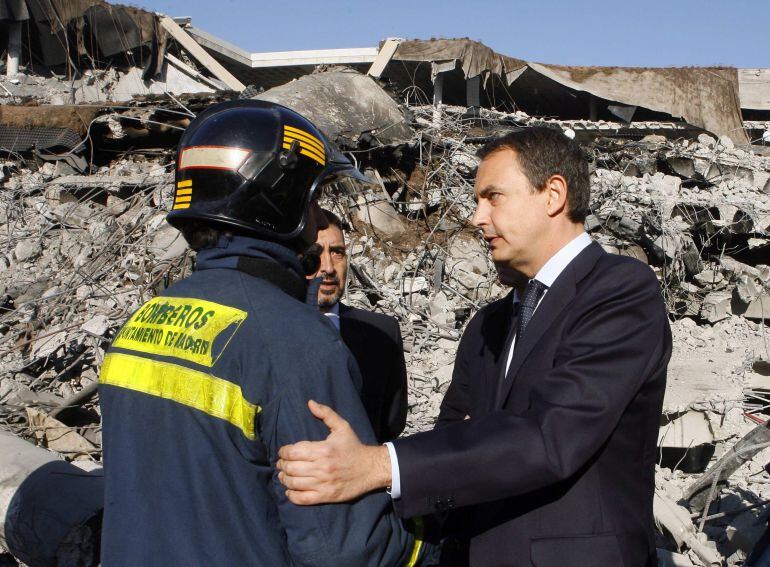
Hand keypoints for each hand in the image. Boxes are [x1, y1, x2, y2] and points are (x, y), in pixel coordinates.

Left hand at [277, 400, 391, 504]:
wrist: (371, 468)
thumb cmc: (354, 447)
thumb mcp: (342, 427)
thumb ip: (326, 413)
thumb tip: (310, 403)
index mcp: (323, 450)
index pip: (293, 452)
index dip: (283, 452)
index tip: (283, 452)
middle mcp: (322, 467)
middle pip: (291, 468)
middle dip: (282, 465)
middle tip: (282, 464)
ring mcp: (323, 483)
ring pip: (294, 483)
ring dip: (284, 479)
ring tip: (284, 475)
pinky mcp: (326, 496)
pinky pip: (302, 499)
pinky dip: (292, 496)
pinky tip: (290, 490)